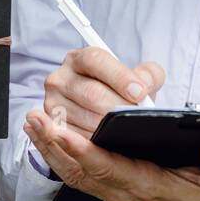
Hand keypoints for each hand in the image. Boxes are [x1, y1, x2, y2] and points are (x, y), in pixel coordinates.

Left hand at [23, 109, 199, 200]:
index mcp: (148, 186)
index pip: (108, 168)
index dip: (83, 151)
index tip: (62, 132)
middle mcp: (124, 190)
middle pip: (80, 169)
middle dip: (55, 144)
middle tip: (36, 119)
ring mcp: (113, 191)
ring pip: (73, 172)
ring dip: (49, 148)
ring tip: (32, 122)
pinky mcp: (108, 187)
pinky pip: (75, 173)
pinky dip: (56, 156)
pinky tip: (44, 137)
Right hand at [42, 47, 165, 139]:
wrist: (103, 113)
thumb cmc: (121, 93)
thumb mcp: (137, 78)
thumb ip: (148, 75)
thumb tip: (144, 85)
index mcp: (79, 59)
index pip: (95, 60)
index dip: (119, 77)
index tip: (140, 93)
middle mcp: (60, 78)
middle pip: (92, 93)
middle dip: (119, 107)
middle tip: (137, 116)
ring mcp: (52, 103)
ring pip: (86, 117)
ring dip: (111, 127)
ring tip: (127, 129)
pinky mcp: (54, 128)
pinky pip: (78, 138)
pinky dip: (99, 141)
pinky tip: (112, 140)